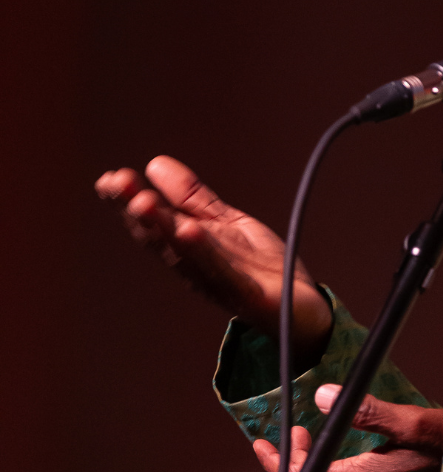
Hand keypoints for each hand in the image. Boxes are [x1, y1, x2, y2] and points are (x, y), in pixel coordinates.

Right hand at [95, 155, 331, 359]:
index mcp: (190, 248)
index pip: (153, 223)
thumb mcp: (228, 223)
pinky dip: (204, 253)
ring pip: (185, 255)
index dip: (128, 203)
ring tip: (143, 203)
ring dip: (162, 229)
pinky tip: (189, 231)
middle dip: (138, 212)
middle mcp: (196, 267)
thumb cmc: (260, 267)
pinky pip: (223, 273)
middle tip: (118, 184)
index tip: (109, 179)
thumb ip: (194, 198)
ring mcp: (219, 282)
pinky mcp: (246, 294)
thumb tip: (155, 164)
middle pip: (161, 239)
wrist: (304, 308)